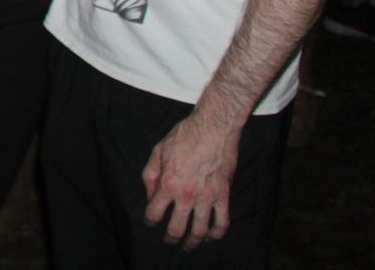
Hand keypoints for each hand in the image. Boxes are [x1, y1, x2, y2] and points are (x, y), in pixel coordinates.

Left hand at [141, 109, 241, 250]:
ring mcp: (207, 197)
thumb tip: (150, 195)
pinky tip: (211, 237)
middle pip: (177, 228)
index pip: (154, 212)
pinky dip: (217, 234)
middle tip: (169, 241)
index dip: (150, 221)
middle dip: (171, 238)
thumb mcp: (158, 151)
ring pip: (200, 230)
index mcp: (168, 183)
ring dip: (193, 242)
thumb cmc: (184, 136)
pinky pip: (222, 222)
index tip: (150, 223)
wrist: (213, 128)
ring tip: (188, 245)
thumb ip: (150, 175)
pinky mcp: (224, 196)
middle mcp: (187, 195)